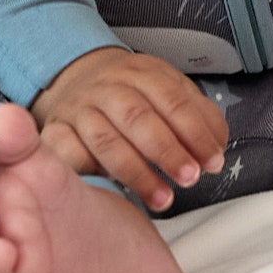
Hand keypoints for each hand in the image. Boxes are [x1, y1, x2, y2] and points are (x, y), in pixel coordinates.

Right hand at [29, 46, 227, 210]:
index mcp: (142, 72)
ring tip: (163, 199)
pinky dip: (86, 172)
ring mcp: (79, 110)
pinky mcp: (55, 132)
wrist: (73, 76)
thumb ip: (197, 115)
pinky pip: (67, 154)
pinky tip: (107, 193)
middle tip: (190, 179)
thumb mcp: (168, 90)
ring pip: (105, 140)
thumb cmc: (131, 94)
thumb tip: (217, 148)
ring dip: (136, 172)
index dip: (195, 132)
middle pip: (138, 117)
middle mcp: (108, 88)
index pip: (172, 99)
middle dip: (167, 151)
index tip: (212, 162)